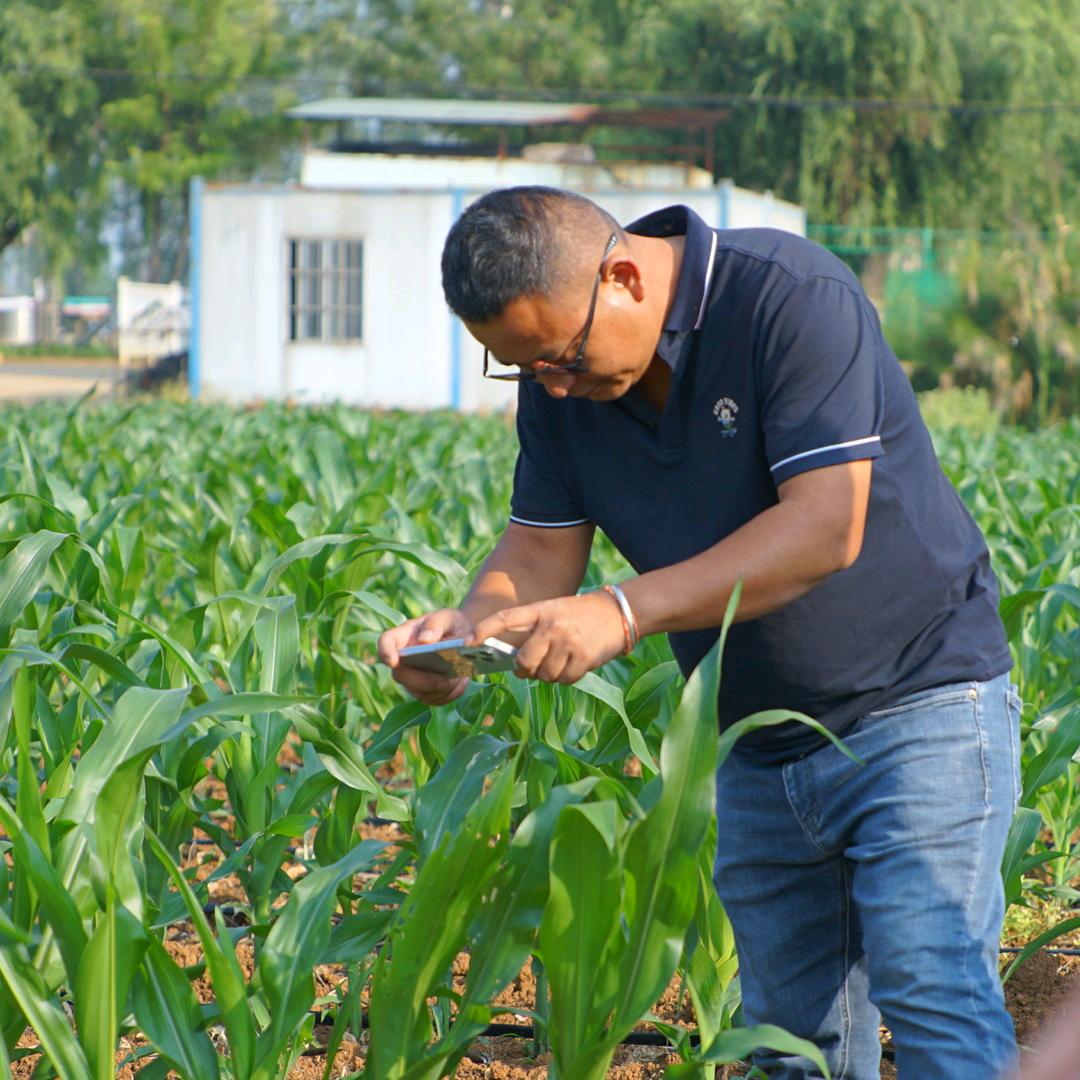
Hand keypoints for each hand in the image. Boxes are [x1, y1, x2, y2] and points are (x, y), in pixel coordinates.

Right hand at [377, 608, 470, 705]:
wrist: (467, 641)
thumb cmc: (452, 625)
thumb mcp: (448, 618)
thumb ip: (436, 624)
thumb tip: (423, 640)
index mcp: (405, 635)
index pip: (386, 642)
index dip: (385, 651)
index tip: (392, 661)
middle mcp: (403, 659)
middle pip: (400, 675)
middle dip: (423, 680)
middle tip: (445, 679)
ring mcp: (412, 677)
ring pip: (418, 692)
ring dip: (440, 688)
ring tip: (459, 677)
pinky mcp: (424, 691)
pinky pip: (433, 700)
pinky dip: (449, 694)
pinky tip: (460, 682)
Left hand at [469, 592, 626, 684]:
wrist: (618, 612)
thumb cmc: (579, 615)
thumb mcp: (554, 612)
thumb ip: (534, 632)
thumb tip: (520, 666)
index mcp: (540, 611)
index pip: (505, 618)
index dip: (484, 629)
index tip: (466, 642)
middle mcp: (551, 626)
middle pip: (524, 661)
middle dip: (525, 669)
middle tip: (531, 666)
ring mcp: (568, 643)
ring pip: (545, 675)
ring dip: (550, 674)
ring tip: (561, 660)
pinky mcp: (584, 658)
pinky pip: (565, 680)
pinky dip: (567, 677)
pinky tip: (575, 663)